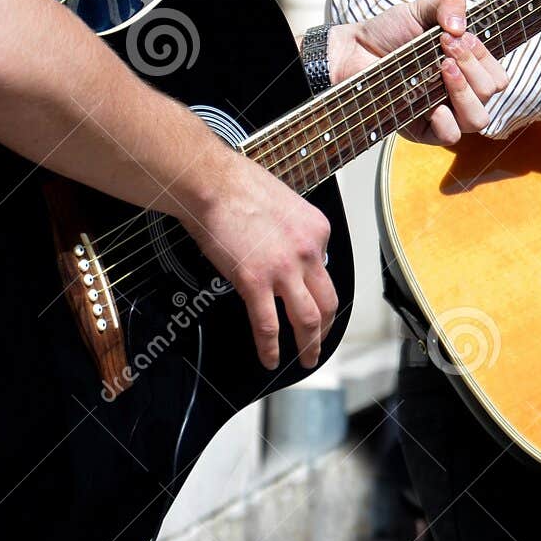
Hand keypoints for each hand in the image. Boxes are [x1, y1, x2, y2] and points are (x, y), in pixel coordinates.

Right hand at [184, 156, 336, 370]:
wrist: (212, 181)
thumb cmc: (237, 185)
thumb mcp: (284, 203)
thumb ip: (292, 231)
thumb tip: (285, 249)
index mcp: (317, 231)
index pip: (324, 267)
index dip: (314, 285)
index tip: (307, 296)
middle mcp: (309, 251)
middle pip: (328, 301)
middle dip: (326, 327)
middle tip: (321, 341)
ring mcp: (284, 269)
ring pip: (307, 319)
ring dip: (309, 344)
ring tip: (306, 359)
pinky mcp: (255, 282)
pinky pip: (269, 326)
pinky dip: (271, 348)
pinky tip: (270, 360)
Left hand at [328, 0, 508, 144]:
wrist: (353, 51)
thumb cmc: (388, 33)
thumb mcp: (420, 10)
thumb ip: (447, 4)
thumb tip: (461, 25)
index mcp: (467, 70)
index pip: (496, 73)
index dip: (484, 55)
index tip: (458, 35)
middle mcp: (460, 94)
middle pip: (490, 92)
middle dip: (472, 65)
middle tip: (445, 46)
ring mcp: (444, 114)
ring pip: (478, 118)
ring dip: (464, 91)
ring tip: (442, 67)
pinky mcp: (423, 132)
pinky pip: (450, 136)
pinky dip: (446, 121)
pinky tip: (433, 105)